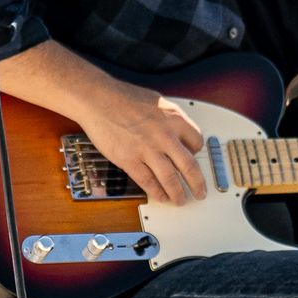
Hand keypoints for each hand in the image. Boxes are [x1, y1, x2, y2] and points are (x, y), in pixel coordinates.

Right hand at [74, 82, 207, 204]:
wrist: (97, 99)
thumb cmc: (122, 97)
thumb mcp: (156, 101)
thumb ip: (168, 119)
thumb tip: (176, 132)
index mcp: (174, 118)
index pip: (197, 142)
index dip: (196, 154)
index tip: (193, 160)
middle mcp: (164, 135)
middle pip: (189, 166)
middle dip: (197, 184)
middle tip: (200, 192)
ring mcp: (147, 149)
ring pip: (171, 179)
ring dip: (177, 194)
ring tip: (180, 200)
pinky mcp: (129, 160)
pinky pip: (148, 182)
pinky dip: (157, 192)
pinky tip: (160, 196)